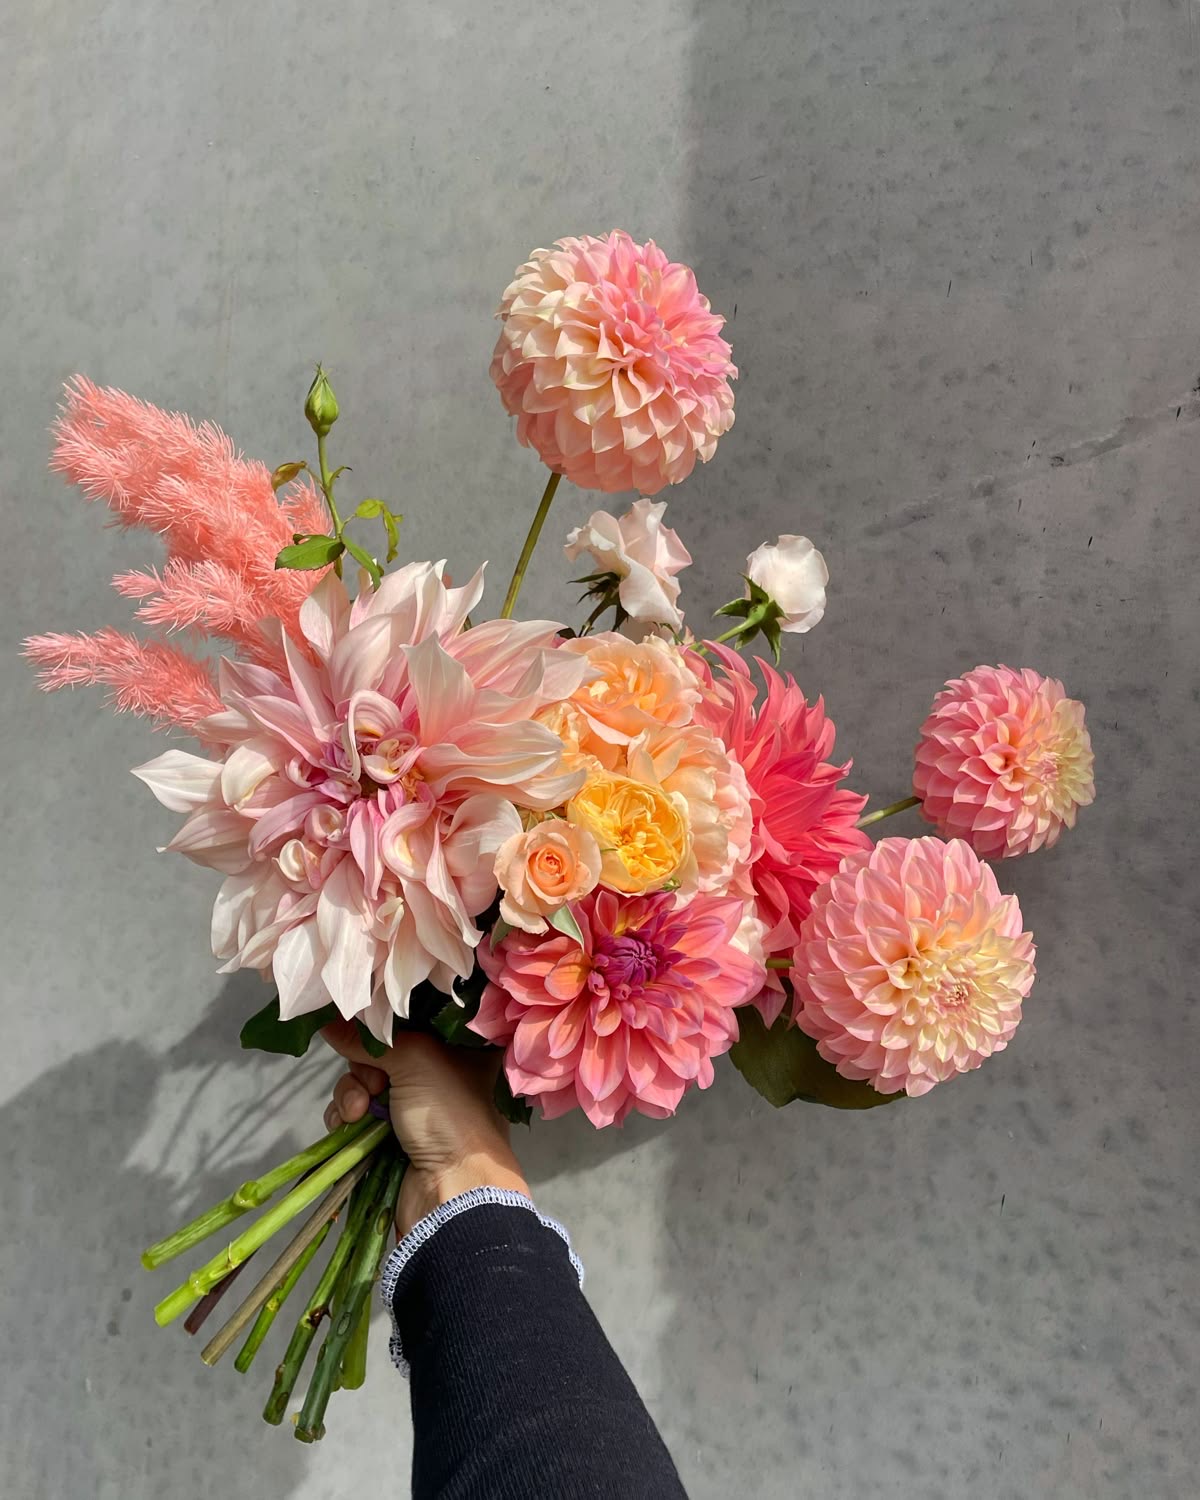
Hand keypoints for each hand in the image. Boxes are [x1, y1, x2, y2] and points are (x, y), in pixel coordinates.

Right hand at [321, 1020, 529, 1236]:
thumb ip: (368, 1040)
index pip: (411, 1022)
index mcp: (459, 1048)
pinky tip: (348, 1126)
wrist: (453, 1189)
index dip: (384, 1026)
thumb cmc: (449, 1115)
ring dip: (350, 1096)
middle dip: (365, 1070)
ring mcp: (411, 1108)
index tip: (364, 1029)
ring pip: (362, 1085)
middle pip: (379, 1054)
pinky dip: (344, 1119)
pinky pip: (353, 1116)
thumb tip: (328, 1018)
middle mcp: (437, 1074)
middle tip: (375, 1087)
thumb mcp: (415, 1061)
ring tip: (360, 1114)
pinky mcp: (388, 1137)